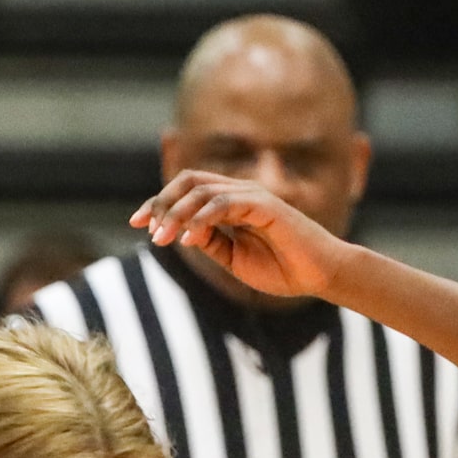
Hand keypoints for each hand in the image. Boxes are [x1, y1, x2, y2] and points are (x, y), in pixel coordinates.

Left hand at [133, 173, 354, 301]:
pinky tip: (188, 240)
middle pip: (188, 181)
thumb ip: (210, 242)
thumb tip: (181, 232)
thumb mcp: (234, 259)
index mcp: (230, 203)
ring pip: (202, 191)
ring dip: (176, 214)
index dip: (159, 204)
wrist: (319, 276)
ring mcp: (252, 195)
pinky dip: (201, 220)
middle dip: (161, 203)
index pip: (187, 191)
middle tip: (145, 229)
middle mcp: (239, 192)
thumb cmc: (282, 268)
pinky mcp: (265, 205)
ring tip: (162, 238)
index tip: (138, 225)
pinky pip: (224, 204)